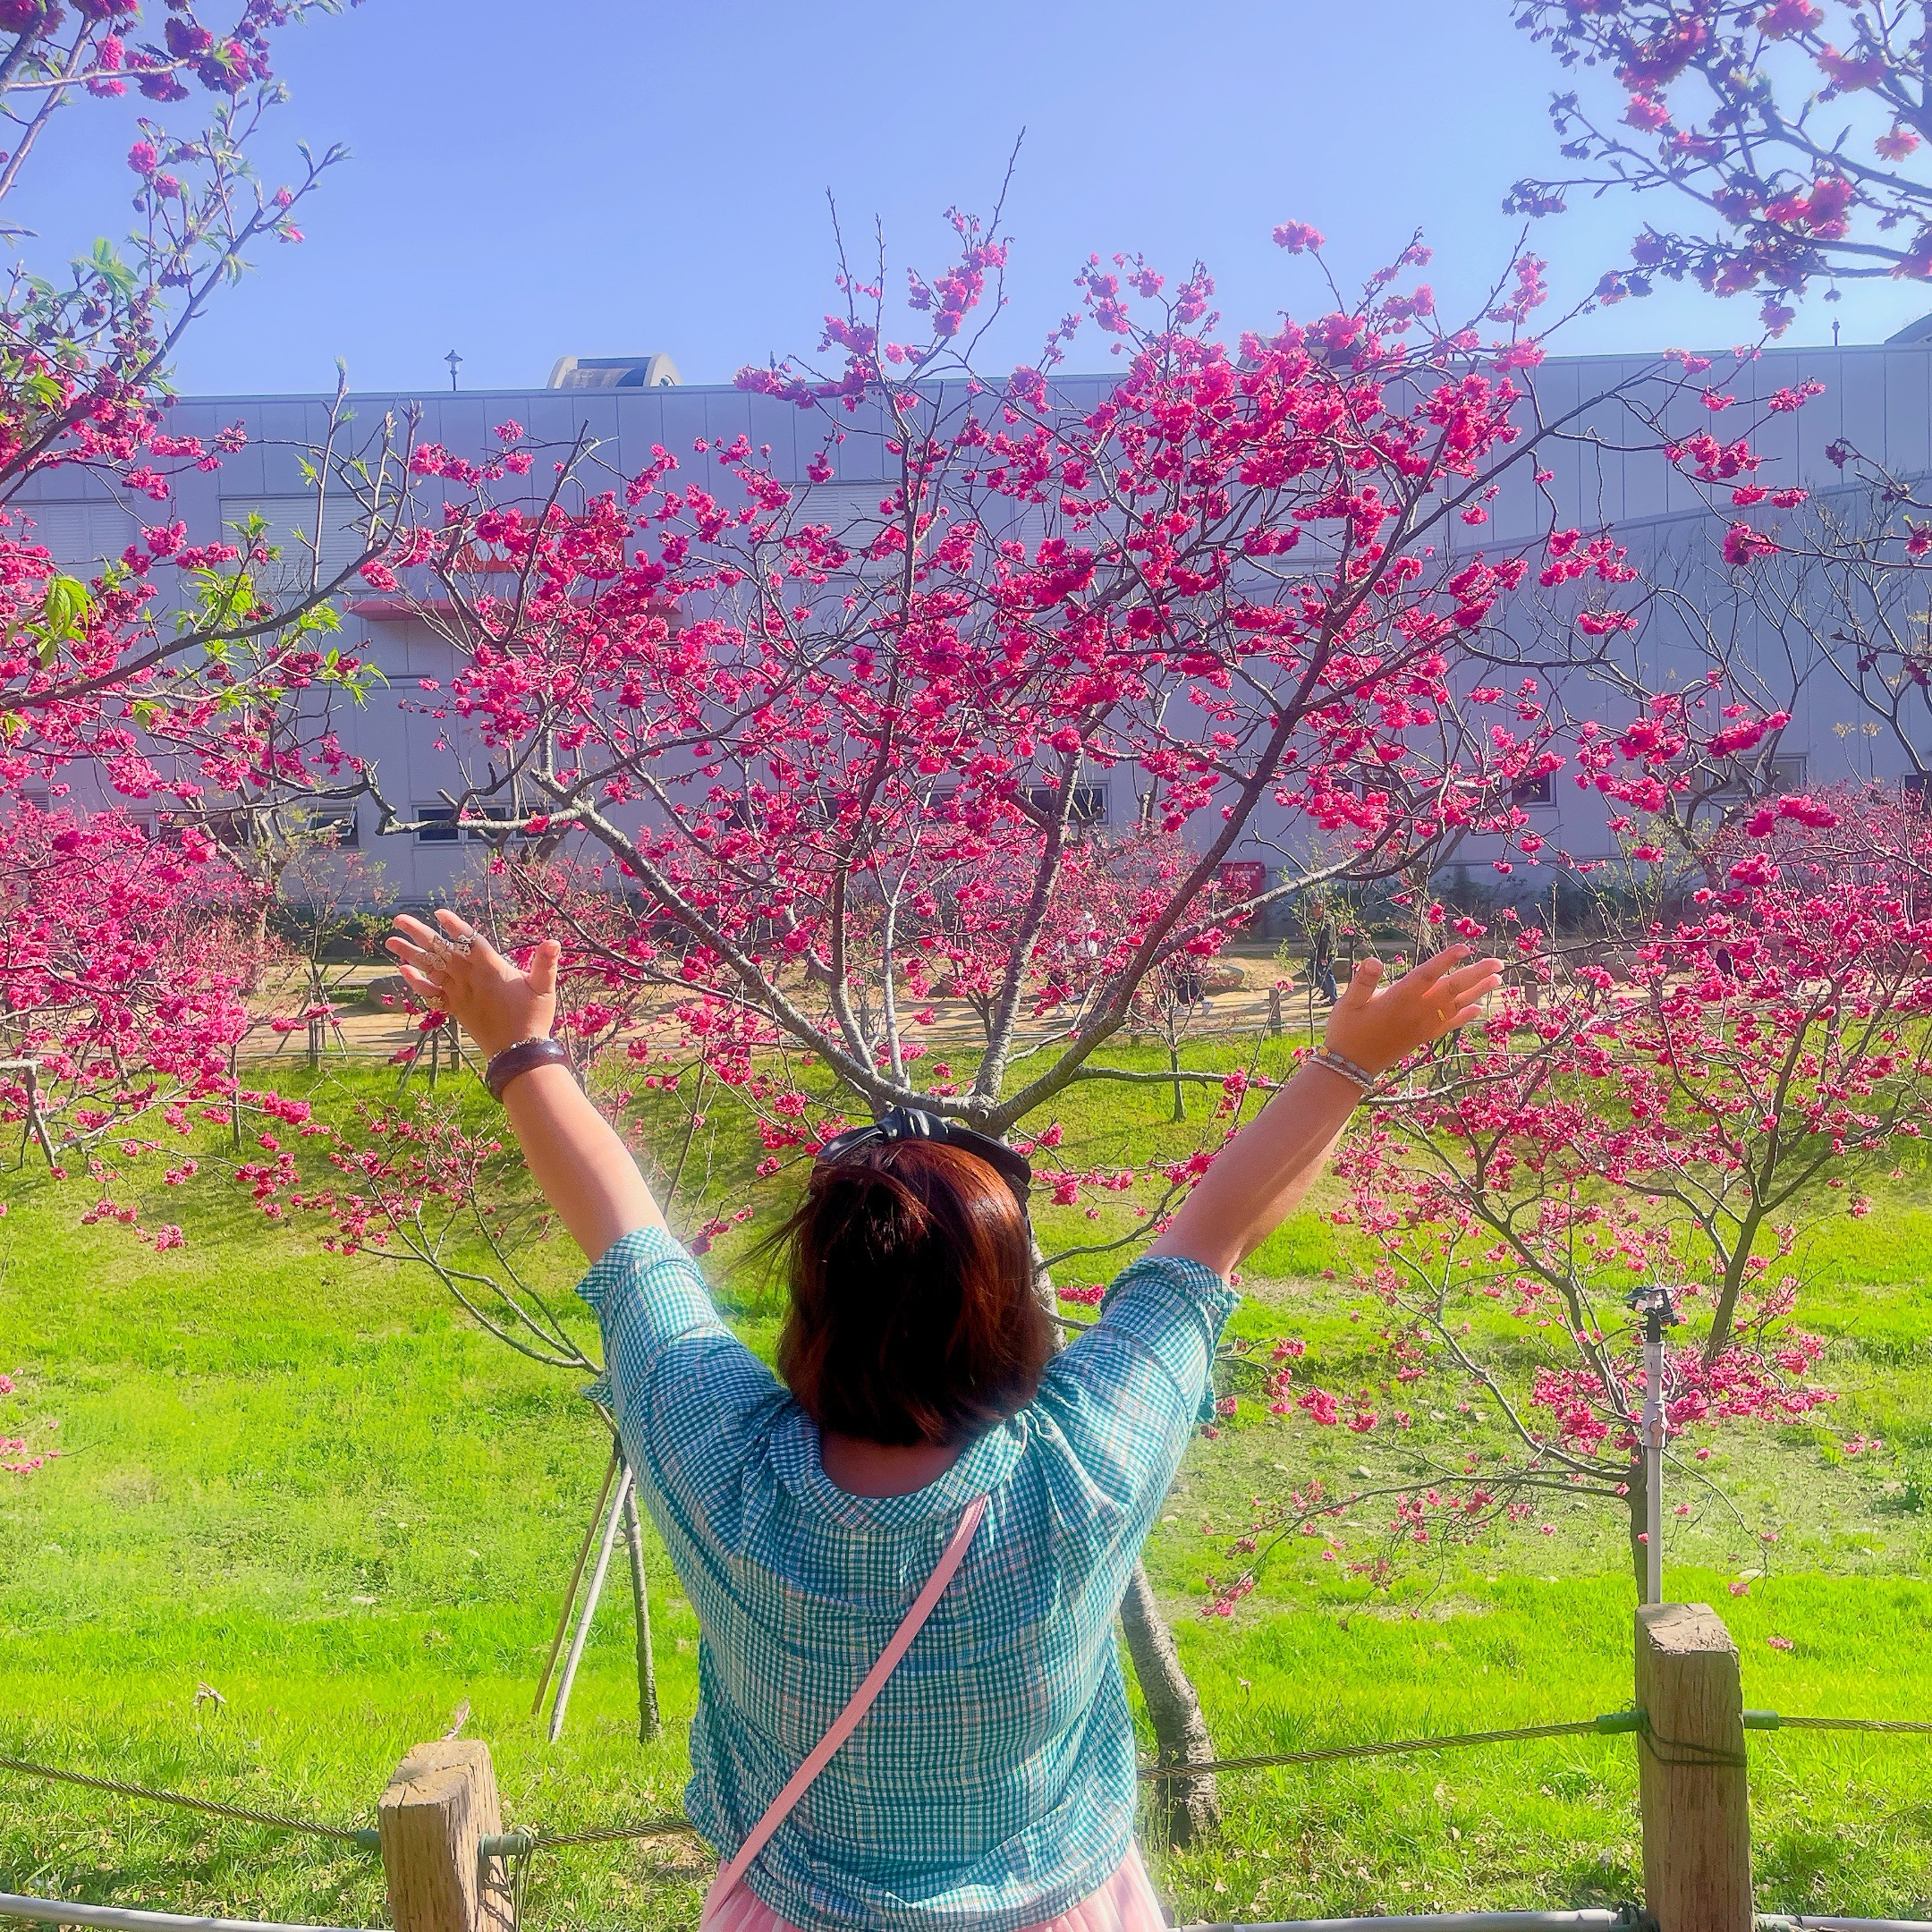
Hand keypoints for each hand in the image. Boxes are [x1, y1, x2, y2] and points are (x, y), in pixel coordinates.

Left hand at [384, 910, 558, 1059]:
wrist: (517, 1052)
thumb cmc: (533, 1018)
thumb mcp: (545, 988)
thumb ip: (545, 963)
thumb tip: (553, 941)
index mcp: (491, 969)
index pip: (470, 942)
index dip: (454, 926)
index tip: (438, 913)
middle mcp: (470, 979)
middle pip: (441, 951)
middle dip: (419, 934)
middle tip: (399, 920)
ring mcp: (460, 994)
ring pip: (430, 970)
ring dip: (410, 954)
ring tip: (391, 941)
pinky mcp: (456, 1008)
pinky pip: (431, 993)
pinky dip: (416, 982)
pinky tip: (404, 971)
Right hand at [1323, 943, 1503, 1076]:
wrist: (1351, 1065)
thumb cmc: (1347, 1029)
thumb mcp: (1348, 1003)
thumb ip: (1362, 981)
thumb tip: (1372, 960)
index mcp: (1399, 998)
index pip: (1427, 974)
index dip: (1446, 960)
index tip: (1465, 948)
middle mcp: (1417, 1010)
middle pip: (1452, 988)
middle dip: (1476, 974)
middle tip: (1498, 962)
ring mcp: (1423, 1025)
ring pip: (1456, 1005)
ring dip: (1478, 991)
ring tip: (1497, 979)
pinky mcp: (1423, 1036)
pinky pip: (1450, 1025)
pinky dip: (1465, 1016)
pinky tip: (1478, 1009)